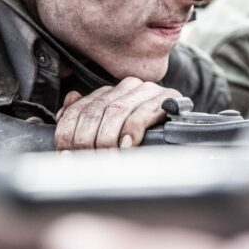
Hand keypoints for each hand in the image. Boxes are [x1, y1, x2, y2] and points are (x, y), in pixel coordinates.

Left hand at [54, 78, 180, 149]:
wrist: (186, 127)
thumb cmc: (146, 133)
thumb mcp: (113, 127)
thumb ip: (86, 117)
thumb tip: (62, 113)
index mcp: (109, 92)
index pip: (78, 109)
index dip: (68, 133)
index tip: (66, 155)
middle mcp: (126, 86)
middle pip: (94, 111)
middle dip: (85, 140)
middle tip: (85, 161)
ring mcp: (147, 91)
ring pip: (115, 111)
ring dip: (106, 139)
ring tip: (104, 158)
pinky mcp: (167, 99)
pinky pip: (143, 113)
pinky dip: (132, 131)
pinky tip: (127, 146)